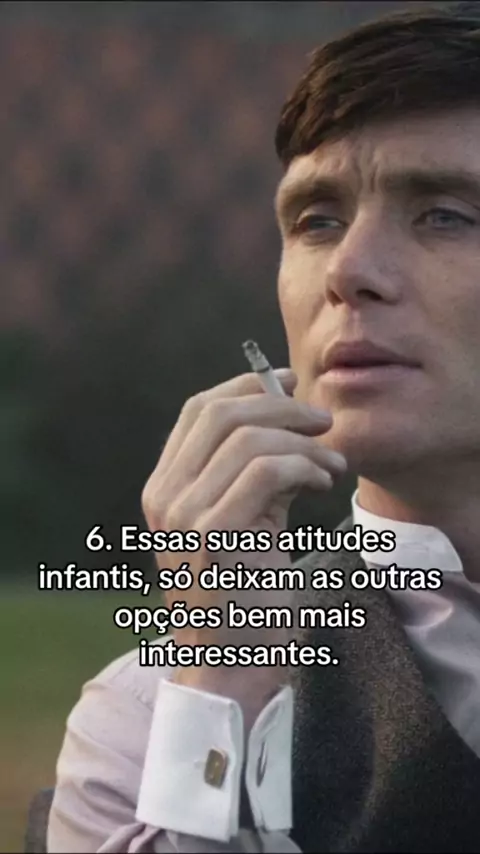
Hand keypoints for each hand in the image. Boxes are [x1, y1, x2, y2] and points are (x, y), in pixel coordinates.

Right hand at [141, 369, 345, 716]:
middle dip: (279, 403)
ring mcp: (184, 517)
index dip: (245, 386)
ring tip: (333, 462)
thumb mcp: (240, 526)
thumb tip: (290, 429)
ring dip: (302, 440)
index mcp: (165, 489)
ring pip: (247, 437)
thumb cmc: (241, 600)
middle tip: (322, 418)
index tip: (289, 384)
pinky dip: (305, 465)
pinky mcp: (215, 537)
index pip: (197, 411)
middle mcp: (165, 497)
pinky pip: (266, 471)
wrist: (227, 669)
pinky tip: (324, 482)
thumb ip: (250, 479)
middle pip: (220, 413)